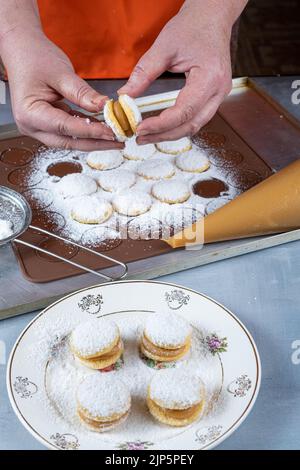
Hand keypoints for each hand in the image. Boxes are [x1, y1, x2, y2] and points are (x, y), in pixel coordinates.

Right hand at [1, 28, 122, 150]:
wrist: (22, 51)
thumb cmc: (34, 58)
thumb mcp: (61, 73)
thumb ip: (83, 93)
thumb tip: (104, 107)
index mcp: (30, 113)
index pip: (65, 127)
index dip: (91, 132)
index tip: (111, 131)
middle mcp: (31, 126)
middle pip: (68, 141)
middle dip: (95, 143)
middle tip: (119, 140)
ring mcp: (39, 127)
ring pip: (70, 140)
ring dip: (93, 139)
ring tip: (115, 137)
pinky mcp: (48, 124)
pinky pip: (70, 132)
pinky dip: (86, 131)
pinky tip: (104, 129)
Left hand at [118, 0, 234, 143]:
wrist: (212, 16)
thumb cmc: (192, 26)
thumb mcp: (163, 47)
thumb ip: (143, 73)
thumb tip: (124, 95)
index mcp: (210, 77)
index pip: (183, 112)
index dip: (160, 125)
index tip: (139, 128)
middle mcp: (219, 90)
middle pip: (190, 125)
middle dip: (163, 135)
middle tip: (140, 137)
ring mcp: (220, 95)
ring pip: (195, 125)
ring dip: (170, 134)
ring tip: (147, 135)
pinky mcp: (215, 96)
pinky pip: (197, 118)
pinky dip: (179, 125)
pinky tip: (162, 126)